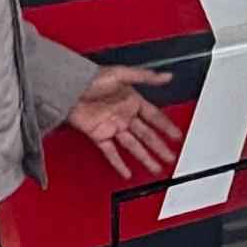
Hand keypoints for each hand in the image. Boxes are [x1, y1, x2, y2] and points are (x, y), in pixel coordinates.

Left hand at [70, 68, 184, 175]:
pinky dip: (119, 163)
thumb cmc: (92, 77)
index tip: (177, 136)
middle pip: (147, 135)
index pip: (154, 117)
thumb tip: (166, 76)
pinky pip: (111, 152)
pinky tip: (126, 172)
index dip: (166, 127)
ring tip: (155, 168)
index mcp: (132, 100)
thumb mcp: (121, 73)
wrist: (68, 87)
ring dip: (145, 157)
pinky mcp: (99, 135)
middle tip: (170, 157)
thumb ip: (145, 77)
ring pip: (133, 146)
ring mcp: (112, 127)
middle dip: (159, 147)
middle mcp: (124, 115)